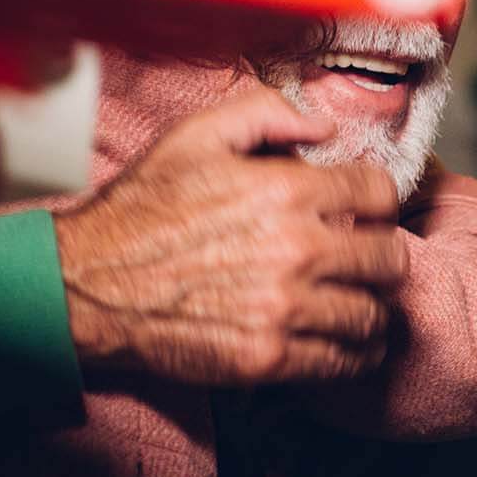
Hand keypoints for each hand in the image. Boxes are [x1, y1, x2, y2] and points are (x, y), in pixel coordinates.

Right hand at [53, 91, 406, 386]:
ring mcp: (284, 308)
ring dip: (373, 310)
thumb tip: (325, 128)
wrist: (88, 284)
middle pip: (388, 259)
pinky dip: (353, 355)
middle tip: (368, 261)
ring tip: (362, 304)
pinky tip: (346, 344)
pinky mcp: (267, 357)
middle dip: (383, 257)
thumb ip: (267, 114)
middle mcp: (296, 249)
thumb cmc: (142, 209)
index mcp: (287, 190)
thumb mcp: (196, 136)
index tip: (367, 213)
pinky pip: (342, 362)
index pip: (380, 194)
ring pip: (372, 315)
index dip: (378, 201)